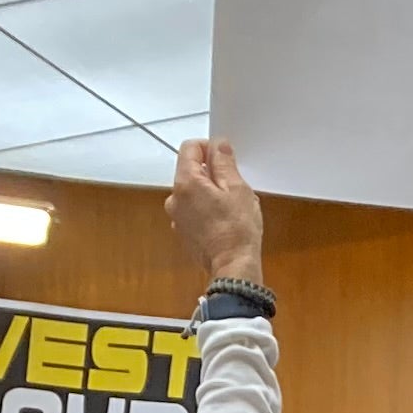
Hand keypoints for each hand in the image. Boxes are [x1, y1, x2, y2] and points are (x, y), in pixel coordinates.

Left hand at [170, 137, 265, 286]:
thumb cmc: (236, 230)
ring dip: (209, 191)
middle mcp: (175, 199)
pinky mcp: (183, 231)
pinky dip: (205, 208)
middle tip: (233, 185)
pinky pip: (193, 209)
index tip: (223, 156)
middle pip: (190, 170)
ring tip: (230, 205)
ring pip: (192, 191)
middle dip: (211, 172)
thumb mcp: (237, 188)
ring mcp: (176, 217)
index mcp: (186, 183)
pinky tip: (223, 219)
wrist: (233, 266)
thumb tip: (218, 146)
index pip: (189, 148)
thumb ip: (224, 162)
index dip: (208, 147)